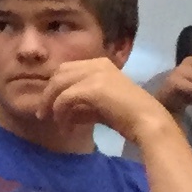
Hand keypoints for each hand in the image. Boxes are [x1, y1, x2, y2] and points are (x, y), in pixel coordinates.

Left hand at [41, 57, 170, 144]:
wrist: (147, 122)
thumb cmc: (127, 117)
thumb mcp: (99, 107)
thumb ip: (80, 105)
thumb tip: (61, 112)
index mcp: (100, 64)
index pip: (67, 70)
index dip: (55, 87)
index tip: (49, 106)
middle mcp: (97, 64)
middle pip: (59, 73)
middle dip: (48, 94)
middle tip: (43, 114)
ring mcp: (96, 73)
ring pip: (59, 84)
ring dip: (51, 104)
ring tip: (52, 121)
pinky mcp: (94, 87)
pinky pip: (65, 98)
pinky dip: (60, 112)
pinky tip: (65, 127)